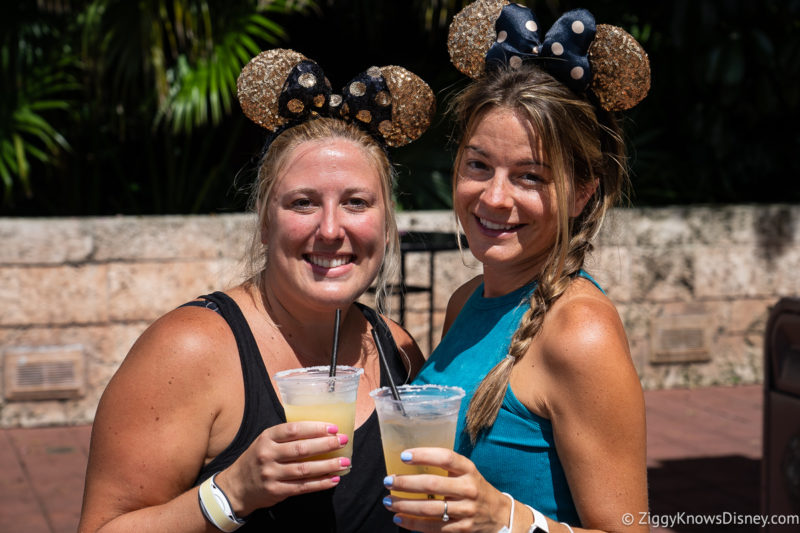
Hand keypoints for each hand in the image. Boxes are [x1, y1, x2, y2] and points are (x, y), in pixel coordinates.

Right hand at [216, 421, 349, 514]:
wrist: (236, 487)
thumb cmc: (256, 459)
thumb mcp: (265, 442)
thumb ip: (286, 436)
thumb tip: (320, 431)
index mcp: (267, 438)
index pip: (294, 429)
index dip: (315, 428)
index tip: (333, 428)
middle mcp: (268, 455)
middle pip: (301, 449)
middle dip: (326, 444)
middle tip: (343, 441)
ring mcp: (271, 474)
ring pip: (304, 469)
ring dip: (327, 465)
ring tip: (345, 462)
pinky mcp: (276, 491)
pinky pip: (303, 487)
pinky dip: (320, 483)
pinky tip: (333, 479)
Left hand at [382, 447, 511, 531]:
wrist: (499, 515)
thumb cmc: (475, 487)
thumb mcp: (467, 472)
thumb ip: (446, 466)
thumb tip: (410, 461)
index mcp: (469, 469)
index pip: (445, 458)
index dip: (424, 455)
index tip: (404, 456)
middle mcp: (468, 488)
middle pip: (432, 484)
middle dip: (406, 483)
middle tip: (388, 481)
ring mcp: (466, 510)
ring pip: (430, 508)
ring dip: (405, 505)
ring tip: (389, 502)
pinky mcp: (462, 529)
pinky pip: (434, 528)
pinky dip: (414, 524)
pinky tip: (400, 518)